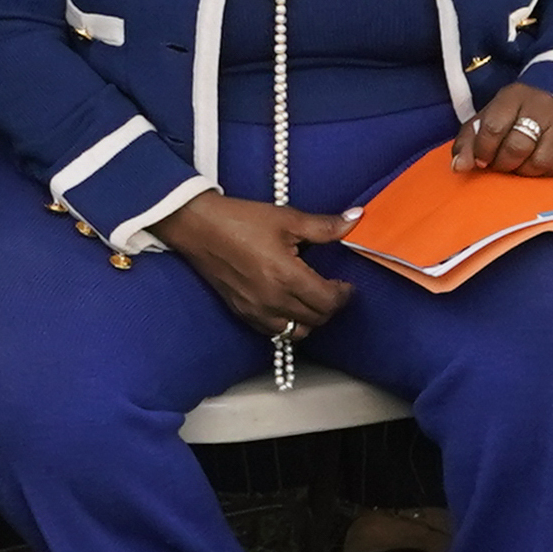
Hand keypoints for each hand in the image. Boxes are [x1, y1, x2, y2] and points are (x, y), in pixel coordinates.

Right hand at [161, 189, 356, 338]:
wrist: (195, 225)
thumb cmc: (238, 219)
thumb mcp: (285, 219)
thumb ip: (324, 226)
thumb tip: (356, 219)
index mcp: (287, 276)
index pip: (330, 301)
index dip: (344, 294)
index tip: (345, 284)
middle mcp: (272, 299)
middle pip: (318, 319)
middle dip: (330, 305)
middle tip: (331, 289)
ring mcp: (255, 309)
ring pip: (297, 332)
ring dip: (310, 320)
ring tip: (310, 301)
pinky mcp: (241, 312)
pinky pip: (274, 332)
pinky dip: (287, 325)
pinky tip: (287, 307)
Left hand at [456, 81, 552, 177]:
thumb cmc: (515, 115)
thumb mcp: (488, 119)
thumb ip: (468, 142)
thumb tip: (458, 168)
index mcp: (514, 96)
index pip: (494, 127)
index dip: (484, 150)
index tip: (482, 160)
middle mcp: (543, 106)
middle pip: (518, 146)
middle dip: (504, 163)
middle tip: (501, 165)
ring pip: (540, 161)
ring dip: (525, 171)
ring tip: (519, 167)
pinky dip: (546, 174)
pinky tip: (538, 166)